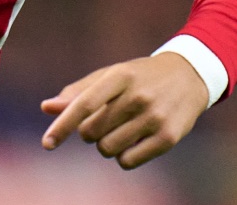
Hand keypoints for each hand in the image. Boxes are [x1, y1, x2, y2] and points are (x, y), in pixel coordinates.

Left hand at [39, 53, 208, 168]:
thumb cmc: (140, 77)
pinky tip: (134, 142)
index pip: (85, 104)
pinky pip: (127, 162)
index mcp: (120, 76)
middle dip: (90, 132)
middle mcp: (138, 96)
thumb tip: (47, 108)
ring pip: (107, 149)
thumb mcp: (112, 75)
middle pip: (91, 132)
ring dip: (106, 145)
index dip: (63, 125)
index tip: (47, 143)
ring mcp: (154, 117)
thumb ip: (79, 92)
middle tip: (105, 121)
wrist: (190, 75)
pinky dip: (123, 157)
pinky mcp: (168, 137)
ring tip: (121, 130)